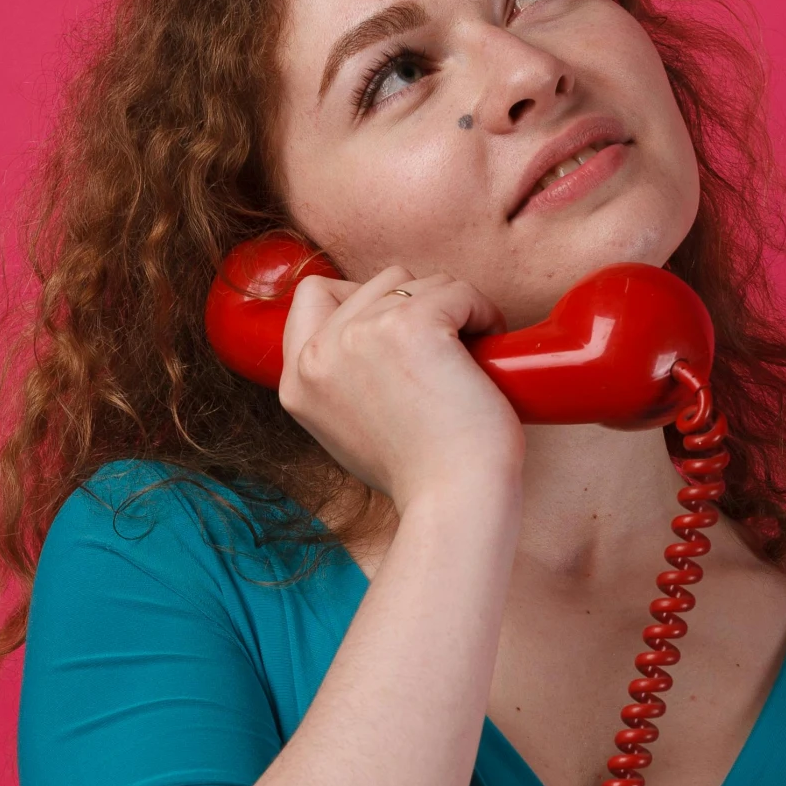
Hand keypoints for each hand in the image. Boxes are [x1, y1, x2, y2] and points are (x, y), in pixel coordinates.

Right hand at [279, 265, 521, 510]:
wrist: (452, 502)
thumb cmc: (419, 474)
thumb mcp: (349, 427)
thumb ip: (343, 379)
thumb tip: (371, 331)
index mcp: (295, 382)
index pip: (313, 294)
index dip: (364, 300)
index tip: (400, 334)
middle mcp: (317, 354)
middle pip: (375, 283)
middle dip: (418, 307)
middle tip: (445, 355)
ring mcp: (359, 335)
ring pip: (417, 283)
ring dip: (452, 308)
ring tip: (469, 357)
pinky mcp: (409, 325)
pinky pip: (457, 289)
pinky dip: (483, 312)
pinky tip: (490, 346)